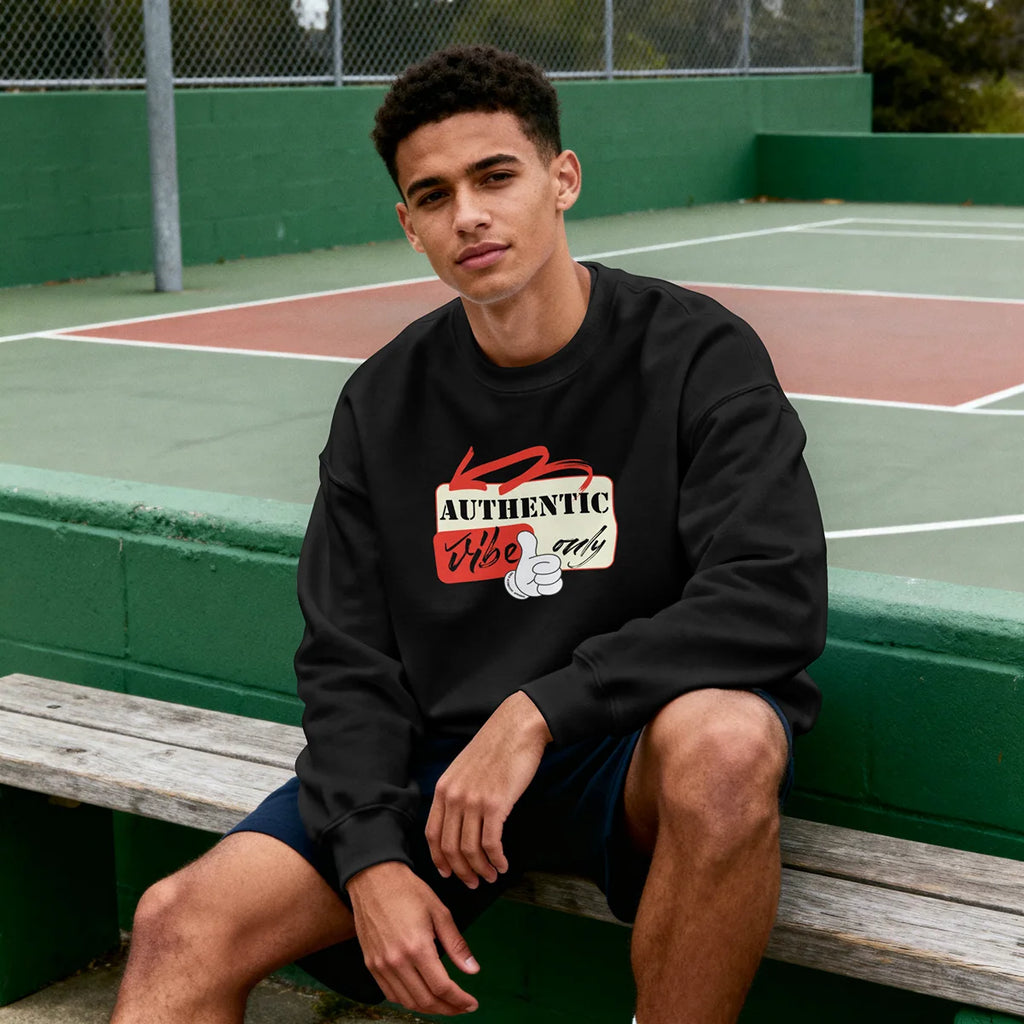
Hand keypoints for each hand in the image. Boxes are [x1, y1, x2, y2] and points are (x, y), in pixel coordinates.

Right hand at [346, 861, 479, 1015]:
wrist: (374, 879)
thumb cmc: (407, 890)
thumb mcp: (439, 912)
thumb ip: (456, 944)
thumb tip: (473, 969)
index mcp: (417, 947)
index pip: (442, 988)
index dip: (459, 1001)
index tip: (471, 1003)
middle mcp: (396, 961)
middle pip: (425, 1000)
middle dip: (448, 1008)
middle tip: (461, 1007)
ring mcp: (381, 965)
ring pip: (407, 1001)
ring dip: (429, 1008)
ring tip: (444, 1004)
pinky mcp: (371, 964)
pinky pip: (390, 993)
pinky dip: (408, 1000)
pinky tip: (420, 995)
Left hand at [426, 691, 552, 886]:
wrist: (517, 728)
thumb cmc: (495, 748)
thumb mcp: (464, 768)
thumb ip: (457, 793)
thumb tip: (460, 823)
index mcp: (443, 788)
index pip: (432, 835)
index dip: (439, 859)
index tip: (449, 873)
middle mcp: (454, 797)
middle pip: (450, 848)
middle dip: (462, 872)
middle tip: (474, 883)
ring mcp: (473, 801)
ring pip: (470, 850)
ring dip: (481, 869)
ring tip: (492, 875)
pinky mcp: (496, 804)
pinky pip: (491, 843)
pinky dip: (496, 859)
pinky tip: (503, 864)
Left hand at [505, 530, 562, 598]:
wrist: (523, 582)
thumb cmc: (527, 568)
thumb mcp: (527, 556)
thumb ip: (528, 546)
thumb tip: (524, 533)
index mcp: (549, 560)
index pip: (554, 562)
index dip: (544, 565)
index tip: (534, 567)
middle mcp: (553, 569)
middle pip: (556, 573)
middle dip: (542, 574)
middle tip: (534, 574)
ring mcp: (553, 579)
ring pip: (554, 582)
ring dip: (541, 582)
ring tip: (535, 580)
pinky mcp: (551, 588)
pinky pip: (553, 588)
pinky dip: (543, 589)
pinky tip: (537, 587)